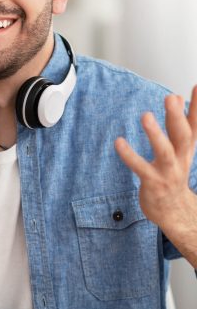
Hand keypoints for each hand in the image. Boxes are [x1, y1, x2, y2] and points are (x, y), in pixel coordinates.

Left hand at [115, 86, 196, 230]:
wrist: (175, 212)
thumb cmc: (173, 174)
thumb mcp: (180, 148)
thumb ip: (178, 123)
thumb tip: (176, 96)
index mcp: (187, 148)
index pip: (195, 125)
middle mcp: (181, 159)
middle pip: (183, 136)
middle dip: (177, 117)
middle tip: (170, 97)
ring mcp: (168, 172)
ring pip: (164, 152)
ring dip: (156, 135)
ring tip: (146, 116)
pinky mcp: (153, 183)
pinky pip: (140, 168)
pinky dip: (130, 155)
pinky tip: (118, 142)